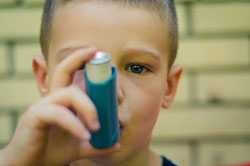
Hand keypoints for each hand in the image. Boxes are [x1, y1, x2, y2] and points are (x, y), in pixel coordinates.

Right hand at [0, 48, 119, 165]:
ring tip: (96, 127)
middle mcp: (51, 98)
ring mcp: (42, 106)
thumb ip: (97, 144)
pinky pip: (59, 113)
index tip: (96, 52)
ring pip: (68, 93)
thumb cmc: (52, 152)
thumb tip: (116, 143)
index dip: (81, 61)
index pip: (70, 75)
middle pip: (63, 70)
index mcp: (62, 101)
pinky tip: (84, 136)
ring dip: (88, 107)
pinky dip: (74, 124)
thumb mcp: (80, 146)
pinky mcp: (34, 117)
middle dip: (78, 58)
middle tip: (96, 54)